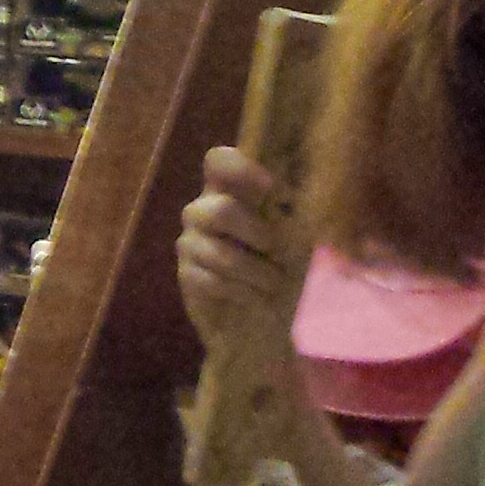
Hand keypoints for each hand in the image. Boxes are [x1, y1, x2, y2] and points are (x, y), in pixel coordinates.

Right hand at [177, 146, 300, 360]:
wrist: (268, 325)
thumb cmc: (283, 273)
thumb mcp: (297, 239)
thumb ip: (289, 214)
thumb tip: (285, 199)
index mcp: (231, 192)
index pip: (218, 161)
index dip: (241, 170)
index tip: (272, 190)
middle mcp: (204, 212)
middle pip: (218, 209)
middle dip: (255, 233)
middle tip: (275, 251)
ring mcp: (191, 244)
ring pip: (217, 252)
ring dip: (254, 271)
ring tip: (272, 283)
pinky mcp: (187, 276)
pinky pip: (210, 280)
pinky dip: (241, 292)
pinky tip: (254, 299)